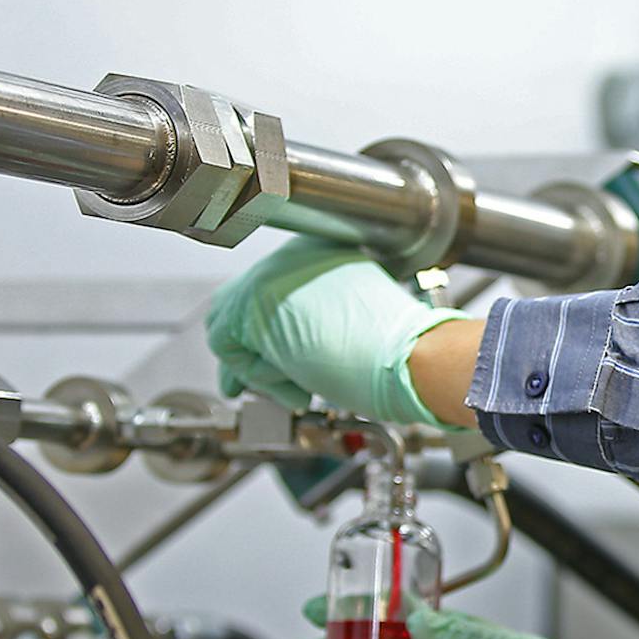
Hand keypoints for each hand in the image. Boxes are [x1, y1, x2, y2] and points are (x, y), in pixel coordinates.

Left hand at [205, 238, 466, 425]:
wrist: (410, 355)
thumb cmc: (398, 349)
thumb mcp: (351, 324)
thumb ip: (313, 322)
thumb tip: (276, 347)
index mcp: (321, 252)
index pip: (271, 293)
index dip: (267, 335)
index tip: (276, 362)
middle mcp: (292, 254)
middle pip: (241, 305)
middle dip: (250, 351)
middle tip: (269, 382)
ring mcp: (271, 273)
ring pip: (232, 325)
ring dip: (258, 364)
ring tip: (301, 386)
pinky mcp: (253, 301)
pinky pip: (228, 345)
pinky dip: (258, 374)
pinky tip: (299, 383)